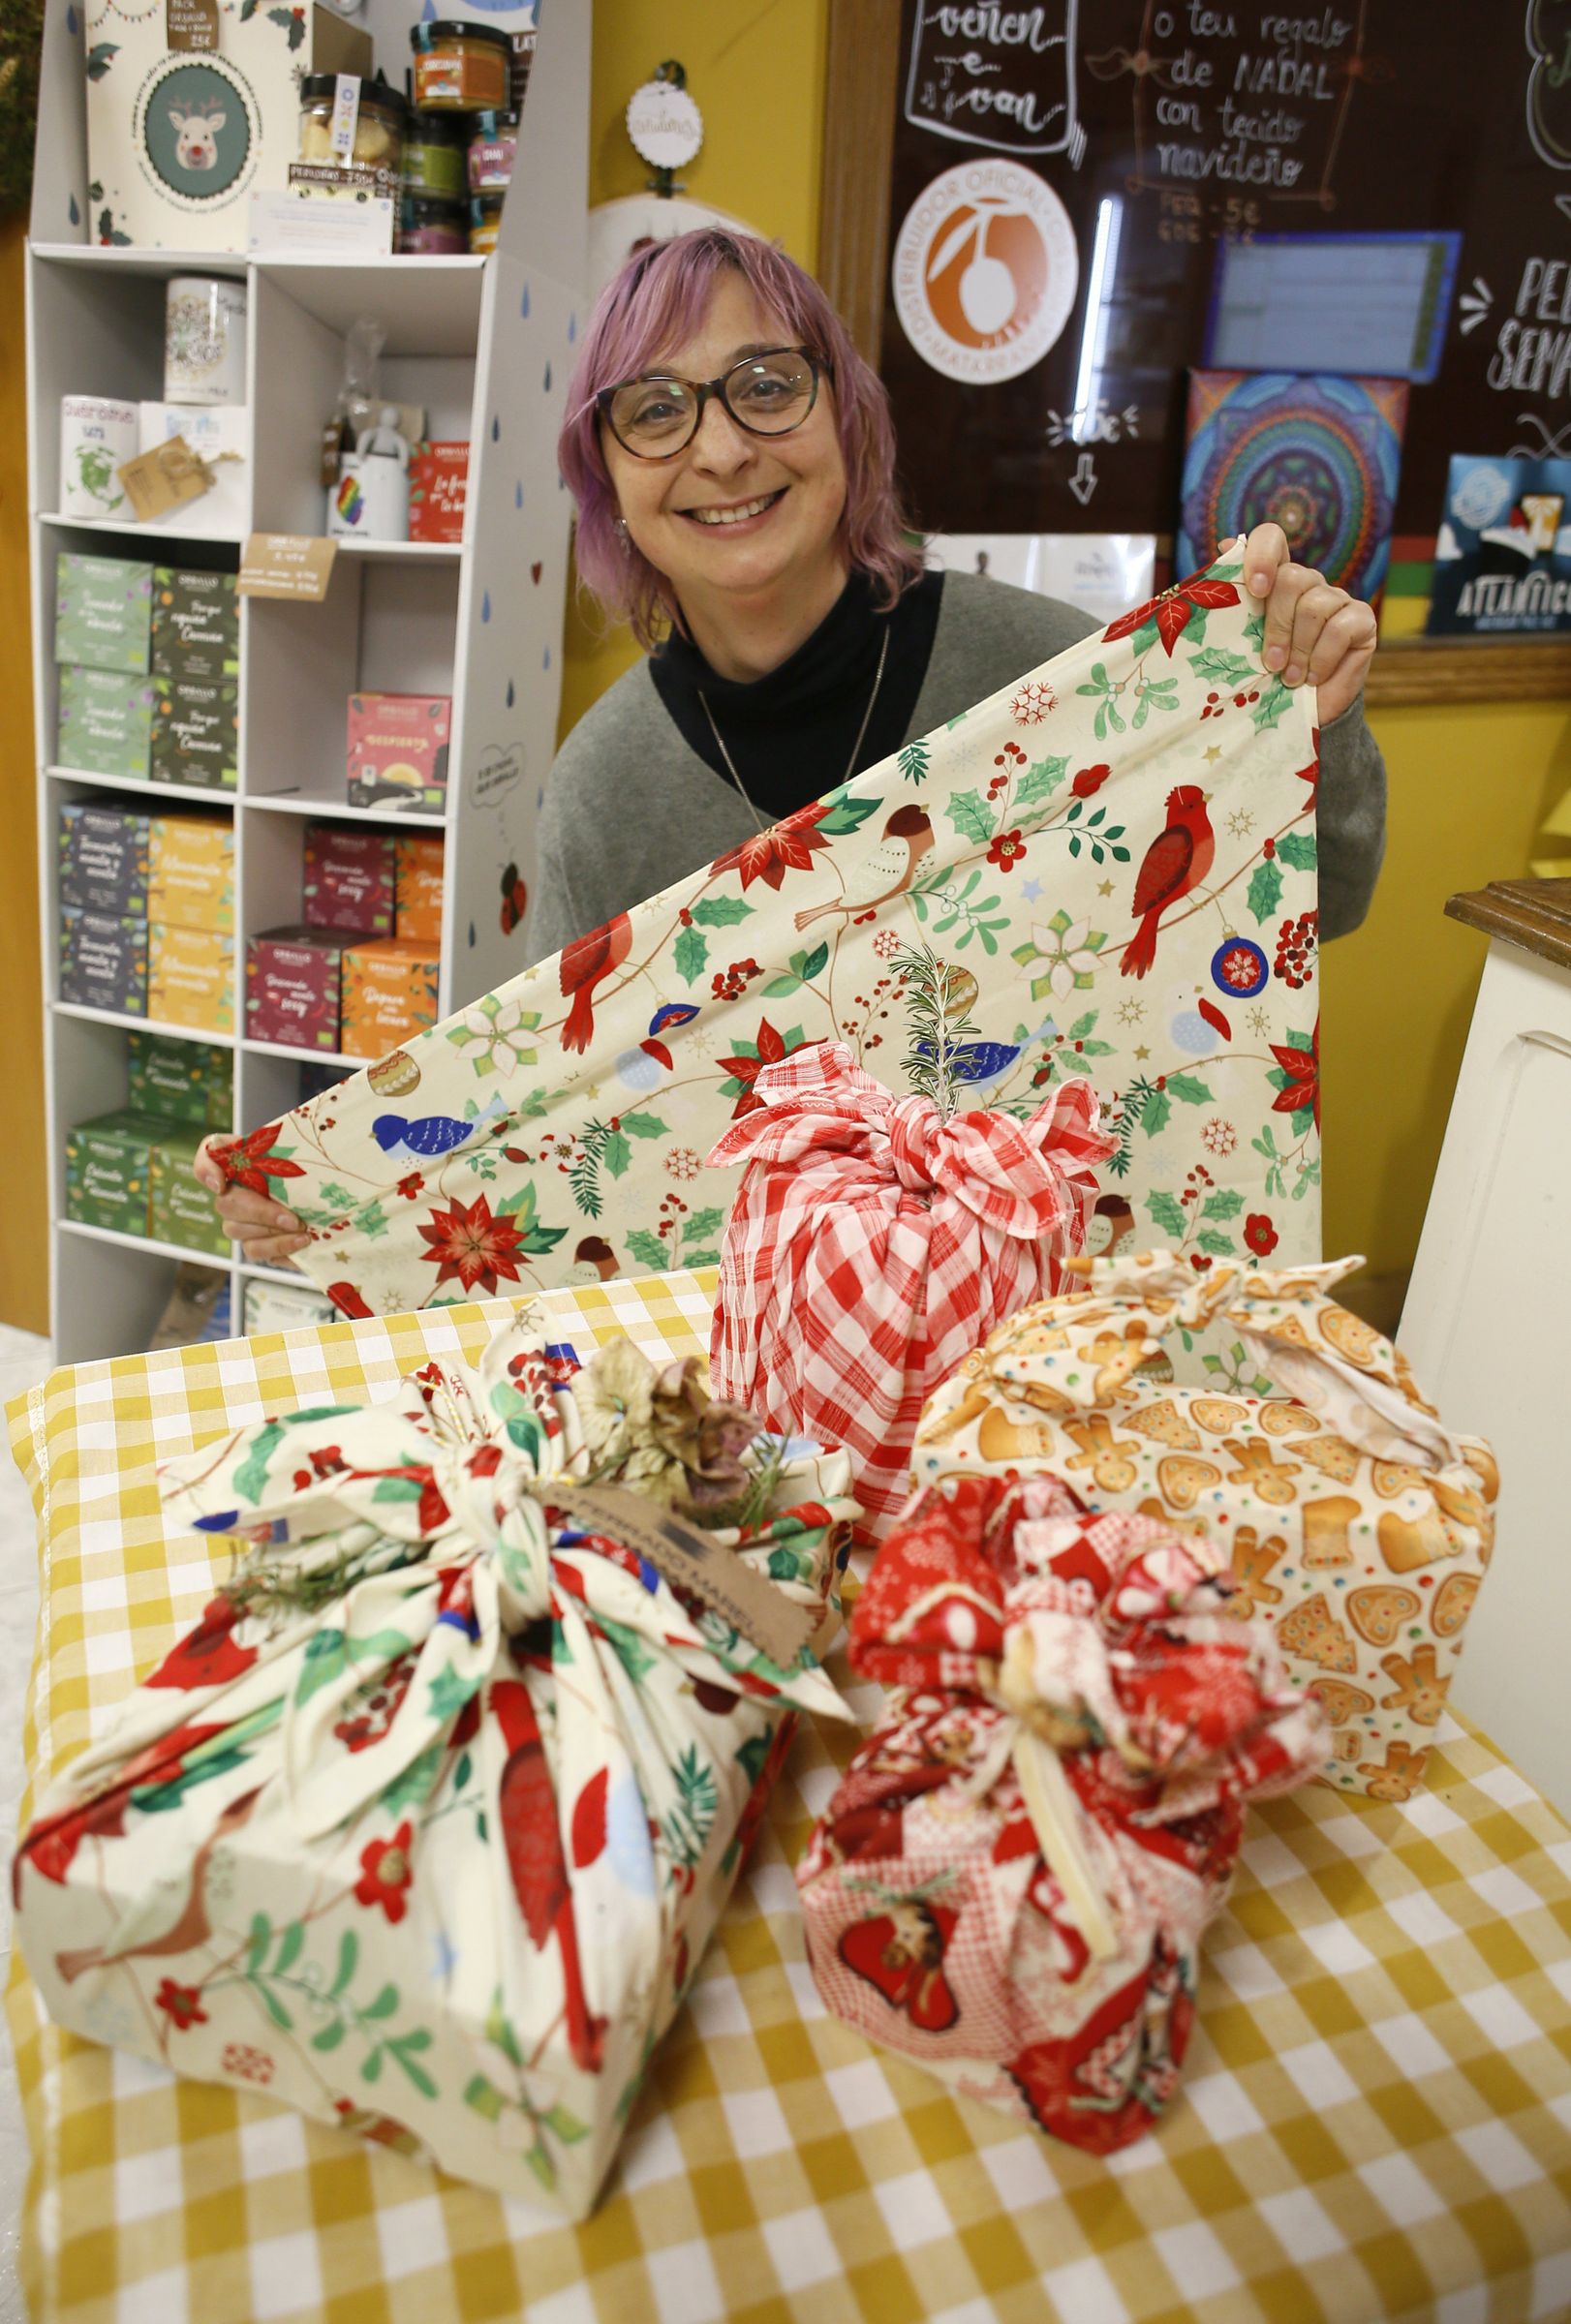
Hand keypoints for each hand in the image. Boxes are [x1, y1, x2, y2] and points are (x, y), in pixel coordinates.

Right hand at [194, 1135, 311, 1267]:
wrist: (330, 1204)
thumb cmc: (312, 1174)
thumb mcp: (304, 1155)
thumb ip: (286, 1146)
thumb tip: (277, 1158)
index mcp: (241, 1164)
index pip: (208, 1158)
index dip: (206, 1169)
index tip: (221, 1183)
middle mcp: (233, 1194)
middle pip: (226, 1205)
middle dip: (261, 1213)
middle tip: (293, 1218)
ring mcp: (241, 1222)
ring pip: (239, 1232)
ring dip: (274, 1235)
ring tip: (304, 1232)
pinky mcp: (256, 1245)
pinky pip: (258, 1252)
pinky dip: (282, 1248)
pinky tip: (304, 1242)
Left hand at [1236, 522, 1377, 724]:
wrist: (1298, 715)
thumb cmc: (1264, 678)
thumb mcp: (1239, 644)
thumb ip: (1232, 602)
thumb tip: (1224, 544)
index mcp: (1275, 579)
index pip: (1272, 538)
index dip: (1262, 555)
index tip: (1255, 590)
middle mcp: (1309, 582)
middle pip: (1293, 578)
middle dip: (1277, 625)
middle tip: (1271, 662)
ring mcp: (1337, 599)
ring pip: (1315, 605)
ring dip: (1299, 649)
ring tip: (1290, 678)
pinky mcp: (1362, 620)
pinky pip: (1340, 628)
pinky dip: (1321, 658)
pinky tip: (1312, 678)